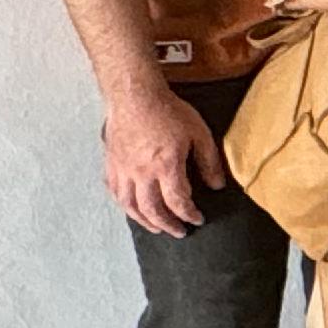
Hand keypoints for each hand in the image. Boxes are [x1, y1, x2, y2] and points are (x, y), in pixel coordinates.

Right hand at [102, 86, 230, 236]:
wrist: (135, 96)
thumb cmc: (168, 111)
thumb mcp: (199, 133)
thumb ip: (209, 162)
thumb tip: (216, 186)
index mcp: (165, 166)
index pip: (177, 201)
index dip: (188, 214)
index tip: (197, 219)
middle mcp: (141, 172)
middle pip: (152, 210)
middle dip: (168, 225)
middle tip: (179, 232)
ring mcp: (123, 169)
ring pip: (129, 205)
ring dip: (144, 221)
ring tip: (156, 228)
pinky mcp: (111, 164)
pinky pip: (115, 191)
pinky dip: (124, 205)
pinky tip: (132, 208)